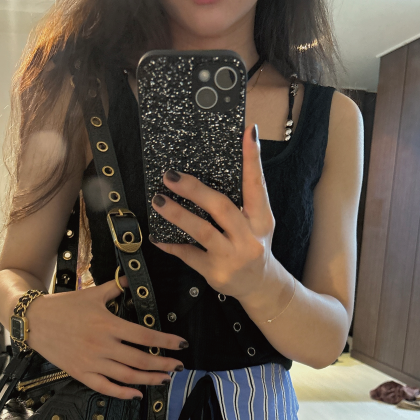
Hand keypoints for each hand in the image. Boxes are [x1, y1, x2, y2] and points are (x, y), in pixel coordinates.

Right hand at [25, 274, 188, 399]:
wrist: (34, 321)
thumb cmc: (64, 306)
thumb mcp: (92, 294)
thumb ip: (115, 288)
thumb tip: (131, 279)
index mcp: (108, 324)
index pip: (145, 335)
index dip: (167, 341)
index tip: (182, 344)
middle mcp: (103, 345)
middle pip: (141, 359)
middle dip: (164, 364)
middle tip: (179, 366)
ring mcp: (92, 362)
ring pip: (127, 376)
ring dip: (149, 379)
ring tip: (165, 379)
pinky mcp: (81, 373)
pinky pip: (105, 387)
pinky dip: (122, 393)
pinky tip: (136, 394)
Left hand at [149, 124, 274, 300]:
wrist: (260, 286)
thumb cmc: (252, 246)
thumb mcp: (257, 224)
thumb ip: (243, 201)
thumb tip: (214, 170)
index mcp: (261, 220)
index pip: (257, 186)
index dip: (253, 159)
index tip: (248, 133)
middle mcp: (248, 238)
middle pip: (221, 208)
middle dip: (194, 190)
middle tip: (171, 176)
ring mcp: (231, 257)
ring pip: (201, 231)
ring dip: (177, 214)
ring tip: (159, 200)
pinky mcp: (215, 272)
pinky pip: (188, 255)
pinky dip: (171, 244)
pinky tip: (157, 236)